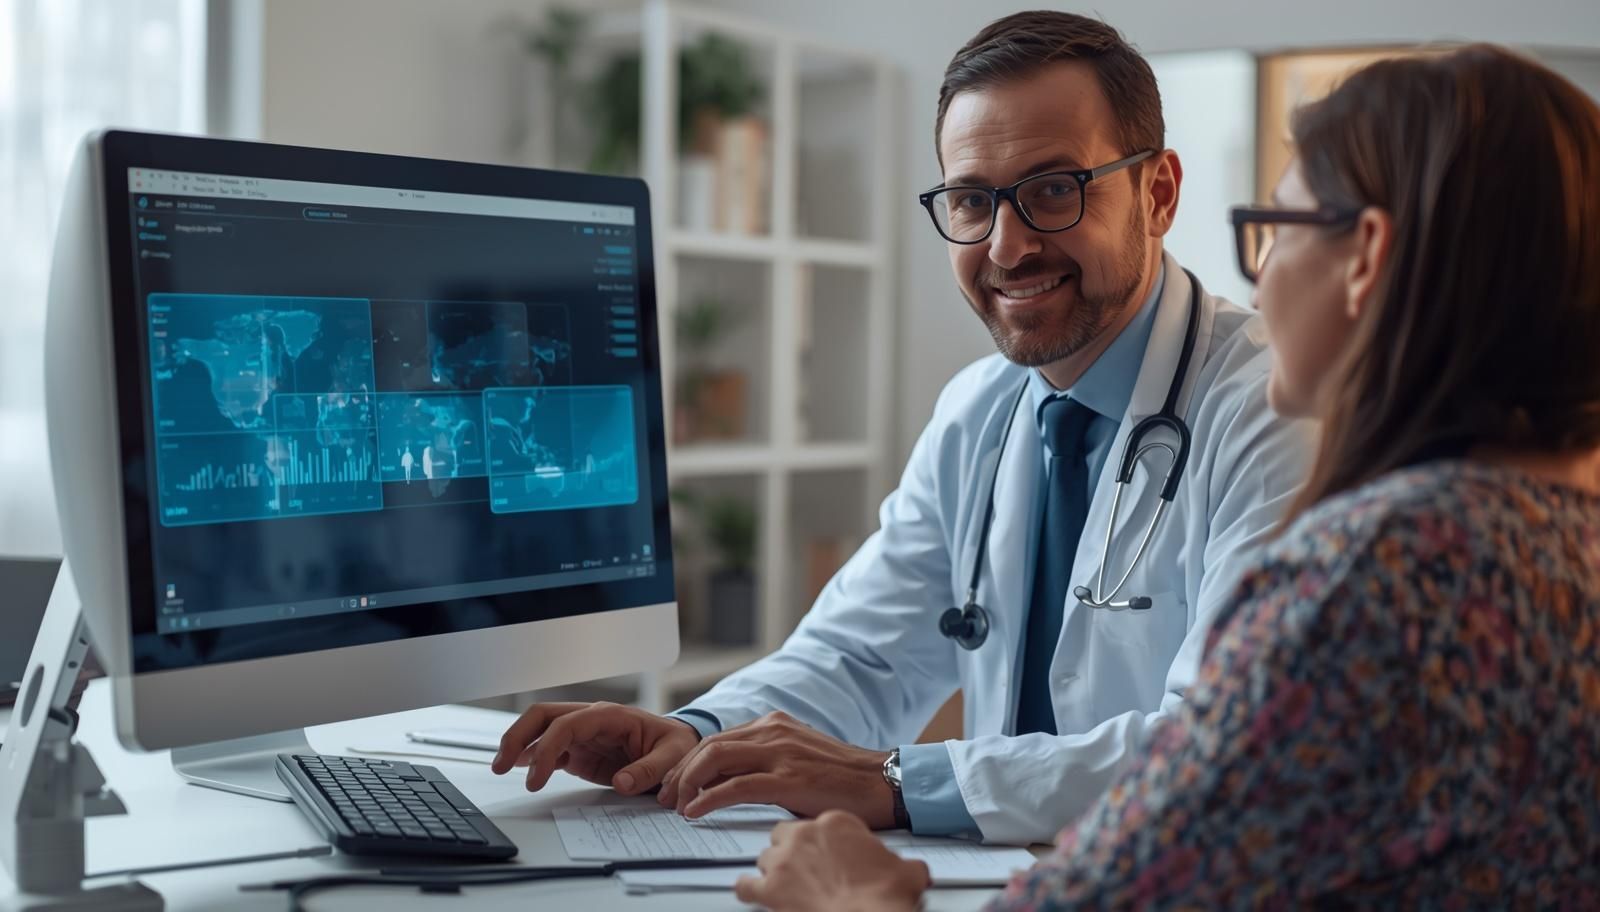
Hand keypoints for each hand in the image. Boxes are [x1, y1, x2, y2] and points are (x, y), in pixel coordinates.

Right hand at [490, 702, 698, 795]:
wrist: (679, 746)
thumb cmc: (677, 745)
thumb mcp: (675, 755)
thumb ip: (650, 769)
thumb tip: (622, 782)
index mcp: (611, 716)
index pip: (567, 725)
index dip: (547, 749)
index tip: (536, 778)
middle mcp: (591, 720)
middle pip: (543, 716)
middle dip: (518, 736)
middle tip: (501, 764)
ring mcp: (583, 734)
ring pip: (540, 729)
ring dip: (519, 745)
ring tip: (500, 767)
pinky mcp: (581, 750)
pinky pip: (550, 748)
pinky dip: (531, 758)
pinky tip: (518, 769)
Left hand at [657, 711, 895, 827]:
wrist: (882, 782)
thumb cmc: (843, 778)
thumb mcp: (799, 757)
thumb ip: (768, 760)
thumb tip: (733, 781)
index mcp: (775, 724)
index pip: (718, 738)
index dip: (690, 761)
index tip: (676, 782)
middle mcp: (774, 731)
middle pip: (709, 746)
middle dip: (680, 771)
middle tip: (667, 797)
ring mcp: (780, 753)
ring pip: (715, 759)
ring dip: (688, 783)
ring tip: (676, 805)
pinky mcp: (788, 779)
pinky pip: (736, 786)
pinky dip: (709, 798)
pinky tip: (695, 811)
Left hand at [734, 811, 929, 911]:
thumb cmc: (885, 894)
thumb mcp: (905, 869)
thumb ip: (902, 863)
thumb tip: (915, 870)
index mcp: (837, 821)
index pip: (817, 821)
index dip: (819, 839)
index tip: (824, 848)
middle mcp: (806, 833)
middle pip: (784, 833)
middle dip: (791, 849)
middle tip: (802, 864)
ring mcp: (785, 859)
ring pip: (765, 856)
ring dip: (773, 869)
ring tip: (782, 881)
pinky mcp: (771, 888)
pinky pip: (746, 884)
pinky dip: (747, 889)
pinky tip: (749, 891)